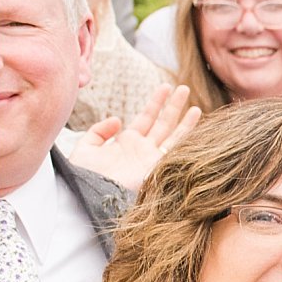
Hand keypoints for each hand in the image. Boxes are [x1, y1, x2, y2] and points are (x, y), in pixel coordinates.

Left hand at [67, 84, 200, 189]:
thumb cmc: (85, 175)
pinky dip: (189, 137)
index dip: (156, 102)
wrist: (93, 193)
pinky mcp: (160, 166)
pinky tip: (196, 129)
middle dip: (173, 105)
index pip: (146, 118)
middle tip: (184, 88)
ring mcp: (154, 158)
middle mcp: (144, 149)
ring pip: (174, 134)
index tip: (166, 88)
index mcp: (127, 142)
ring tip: (194, 104)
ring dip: (185, 119)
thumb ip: (99, 131)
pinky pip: (178, 149)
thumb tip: (118, 120)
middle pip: (163, 123)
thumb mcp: (86, 147)